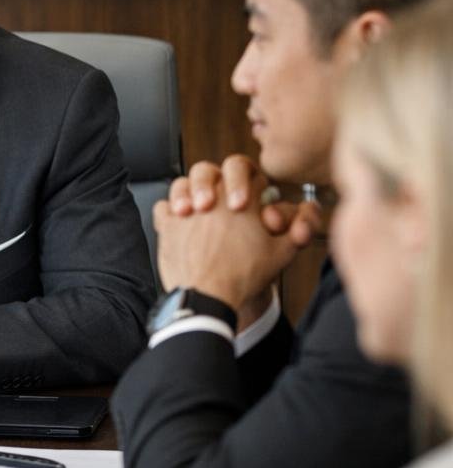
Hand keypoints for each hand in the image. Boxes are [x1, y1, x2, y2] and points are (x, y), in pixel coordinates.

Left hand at [154, 167, 320, 311]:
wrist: (208, 298)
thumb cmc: (242, 277)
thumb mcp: (282, 253)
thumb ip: (297, 226)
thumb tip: (305, 210)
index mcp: (241, 200)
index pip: (247, 171)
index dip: (251, 181)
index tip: (251, 196)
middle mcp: (211, 200)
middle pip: (209, 169)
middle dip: (215, 179)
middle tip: (221, 199)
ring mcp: (186, 212)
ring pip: (182, 182)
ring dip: (189, 190)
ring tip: (197, 206)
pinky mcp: (167, 227)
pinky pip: (162, 207)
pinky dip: (169, 211)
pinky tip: (180, 220)